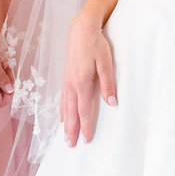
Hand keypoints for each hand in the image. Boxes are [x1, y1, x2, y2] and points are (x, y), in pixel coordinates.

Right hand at [60, 15, 116, 145]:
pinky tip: (61, 116)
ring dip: (65, 123)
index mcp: (81, 82)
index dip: (85, 126)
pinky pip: (62, 98)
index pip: (83, 110)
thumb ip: (108, 84)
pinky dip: (62, 110)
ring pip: (65, 107)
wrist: (81, 30)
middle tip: (70, 145)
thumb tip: (112, 103)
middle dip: (71, 130)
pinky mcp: (66, 76)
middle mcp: (71, 84)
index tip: (87, 139)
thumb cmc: (96, 45)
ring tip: (65, 136)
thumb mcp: (106, 63)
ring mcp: (67, 81)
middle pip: (71, 112)